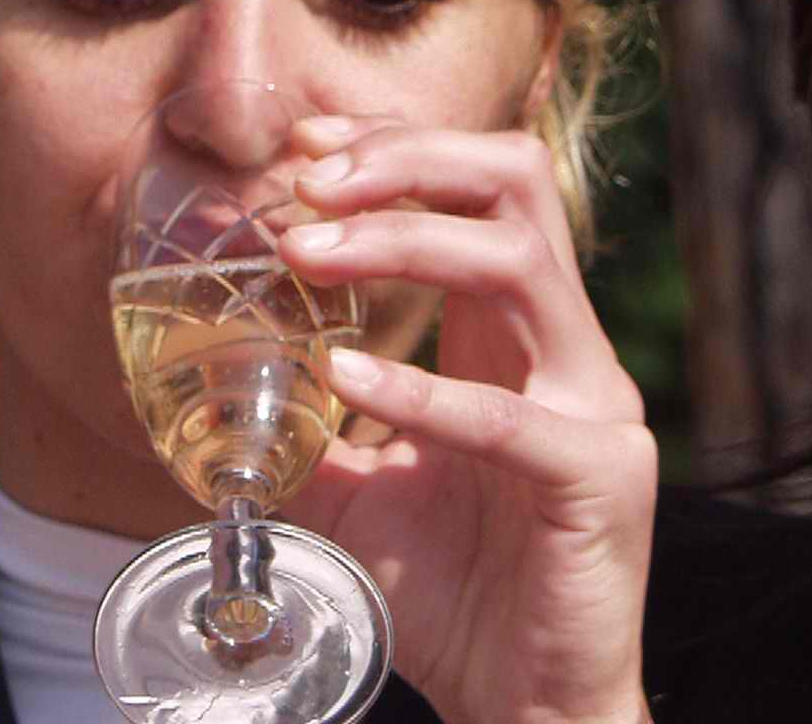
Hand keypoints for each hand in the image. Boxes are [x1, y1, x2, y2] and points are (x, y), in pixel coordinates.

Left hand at [277, 118, 656, 723]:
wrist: (521, 704)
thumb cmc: (448, 591)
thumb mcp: (352, 488)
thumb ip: (303, 426)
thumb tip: (213, 380)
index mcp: (512, 333)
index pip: (476, 187)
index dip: (395, 146)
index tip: (305, 144)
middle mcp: (562, 347)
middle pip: (513, 185)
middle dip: (405, 160)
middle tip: (306, 180)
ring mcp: (593, 405)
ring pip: (518, 262)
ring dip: (403, 240)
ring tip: (308, 254)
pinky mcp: (598, 477)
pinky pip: (511, 416)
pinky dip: (421, 391)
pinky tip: (348, 383)